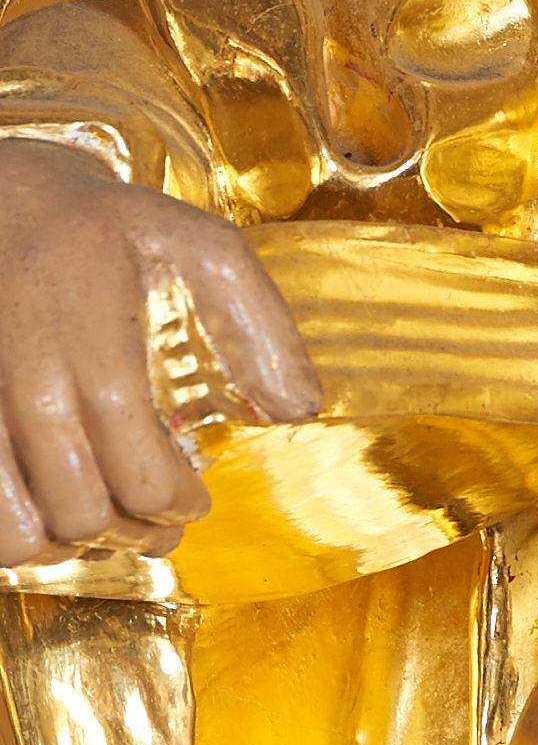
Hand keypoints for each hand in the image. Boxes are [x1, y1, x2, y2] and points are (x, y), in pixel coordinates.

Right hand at [0, 139, 319, 558]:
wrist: (5, 201)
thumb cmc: (107, 227)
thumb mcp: (204, 245)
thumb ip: (262, 324)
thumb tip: (300, 408)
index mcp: (94, 345)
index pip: (140, 476)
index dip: (178, 505)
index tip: (195, 497)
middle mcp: (26, 384)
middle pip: (83, 513)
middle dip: (135, 530)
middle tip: (158, 517)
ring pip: (18, 535)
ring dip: (70, 544)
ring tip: (103, 521)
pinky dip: (15, 534)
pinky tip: (46, 508)